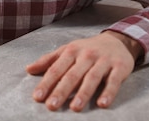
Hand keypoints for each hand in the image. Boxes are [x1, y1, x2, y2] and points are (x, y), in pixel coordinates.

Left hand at [26, 31, 141, 111]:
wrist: (117, 40)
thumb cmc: (87, 48)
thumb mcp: (67, 50)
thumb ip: (48, 60)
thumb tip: (28, 69)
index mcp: (71, 51)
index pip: (56, 69)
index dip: (46, 83)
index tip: (38, 97)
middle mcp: (86, 55)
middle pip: (72, 75)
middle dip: (61, 91)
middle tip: (52, 105)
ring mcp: (103, 61)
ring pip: (91, 78)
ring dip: (83, 93)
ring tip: (74, 108)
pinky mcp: (119, 67)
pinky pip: (113, 81)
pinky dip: (108, 92)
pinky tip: (102, 104)